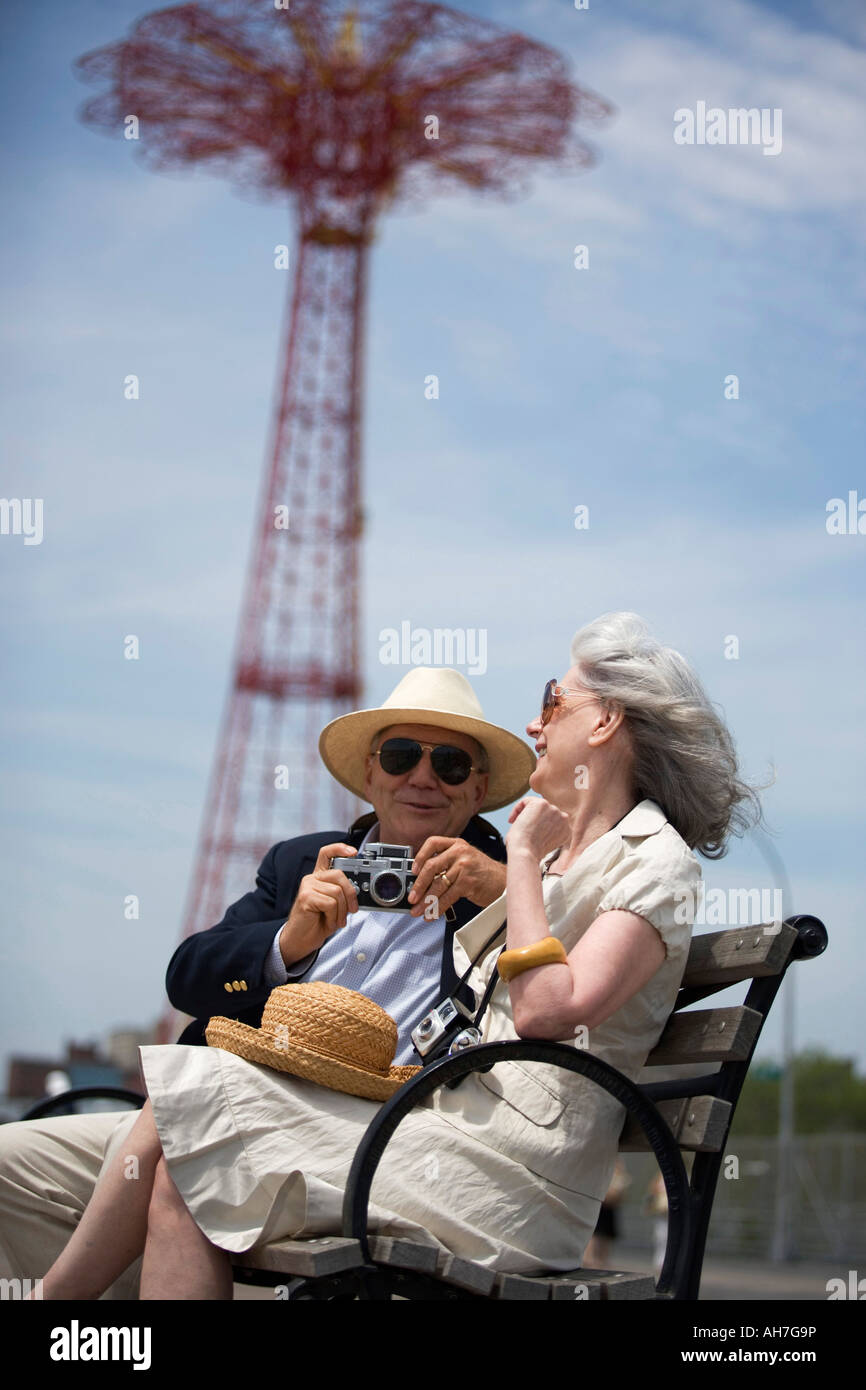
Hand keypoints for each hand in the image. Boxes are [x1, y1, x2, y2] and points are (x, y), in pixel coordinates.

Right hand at [278, 843, 359, 966]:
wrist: (302, 939)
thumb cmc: (319, 922)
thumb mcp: (336, 905)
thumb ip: (343, 893)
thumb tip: (358, 891)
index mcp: (320, 877)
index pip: (327, 853)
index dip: (340, 848)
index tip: (354, 852)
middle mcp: (312, 878)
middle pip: (339, 875)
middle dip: (351, 894)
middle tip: (352, 910)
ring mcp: (307, 887)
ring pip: (337, 892)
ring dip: (342, 911)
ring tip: (336, 920)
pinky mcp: (305, 897)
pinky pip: (331, 903)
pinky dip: (334, 916)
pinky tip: (328, 921)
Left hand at [407, 837, 506, 917]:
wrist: (504, 881)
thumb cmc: (482, 872)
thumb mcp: (465, 858)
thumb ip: (446, 863)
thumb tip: (421, 881)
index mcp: (456, 844)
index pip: (432, 843)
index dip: (420, 856)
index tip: (413, 870)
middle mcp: (460, 852)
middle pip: (431, 866)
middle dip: (418, 885)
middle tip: (411, 898)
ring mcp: (464, 866)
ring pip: (438, 885)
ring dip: (425, 901)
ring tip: (418, 910)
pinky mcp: (468, 882)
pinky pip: (448, 896)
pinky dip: (438, 907)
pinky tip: (432, 914)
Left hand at [506, 796, 570, 861]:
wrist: (526, 853)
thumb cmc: (531, 852)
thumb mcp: (546, 842)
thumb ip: (548, 830)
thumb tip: (538, 822)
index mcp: (566, 830)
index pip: (552, 821)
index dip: (539, 826)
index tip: (530, 833)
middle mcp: (563, 819)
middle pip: (545, 812)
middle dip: (533, 819)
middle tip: (522, 828)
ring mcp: (554, 810)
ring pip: (536, 806)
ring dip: (525, 814)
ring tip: (517, 825)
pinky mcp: (542, 804)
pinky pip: (526, 801)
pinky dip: (517, 809)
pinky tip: (512, 821)